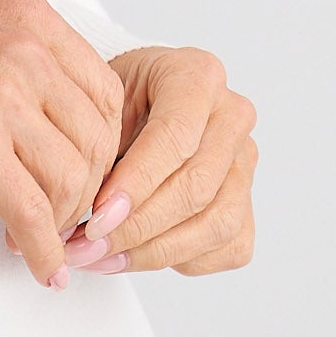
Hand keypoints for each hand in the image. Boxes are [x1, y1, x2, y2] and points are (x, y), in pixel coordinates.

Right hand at [0, 0, 127, 289]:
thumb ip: (28, 60)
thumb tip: (73, 126)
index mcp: (30, 17)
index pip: (105, 92)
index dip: (105, 144)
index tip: (86, 172)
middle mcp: (24, 49)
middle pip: (95, 139)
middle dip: (86, 189)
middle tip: (63, 213)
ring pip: (69, 178)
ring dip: (61, 220)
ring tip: (39, 233)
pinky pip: (30, 210)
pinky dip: (44, 249)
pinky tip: (44, 268)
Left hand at [15, 46, 259, 277]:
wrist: (136, 101)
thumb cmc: (114, 100)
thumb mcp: (98, 107)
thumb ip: (99, 151)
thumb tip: (86, 221)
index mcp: (198, 75)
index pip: (175, 138)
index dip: (135, 185)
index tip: (96, 217)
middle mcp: (232, 115)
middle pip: (197, 187)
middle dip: (137, 227)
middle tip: (87, 246)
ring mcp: (246, 159)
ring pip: (217, 224)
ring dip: (154, 252)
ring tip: (102, 258)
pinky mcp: (249, 199)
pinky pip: (228, 246)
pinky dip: (180, 260)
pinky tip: (133, 256)